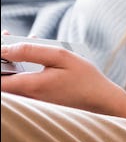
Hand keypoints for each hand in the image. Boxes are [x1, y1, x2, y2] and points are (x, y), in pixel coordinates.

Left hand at [0, 41, 125, 132]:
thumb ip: (31, 51)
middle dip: (2, 58)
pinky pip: (19, 85)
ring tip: (17, 43)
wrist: (100, 101)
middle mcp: (25, 98)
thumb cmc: (84, 78)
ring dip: (10, 63)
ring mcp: (30, 102)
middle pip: (1, 79)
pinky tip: (29, 57)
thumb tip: (5, 48)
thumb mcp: (61, 56)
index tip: (1, 46)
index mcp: (29, 86)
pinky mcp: (35, 103)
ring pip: (9, 82)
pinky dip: (19, 70)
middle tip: (6, 39)